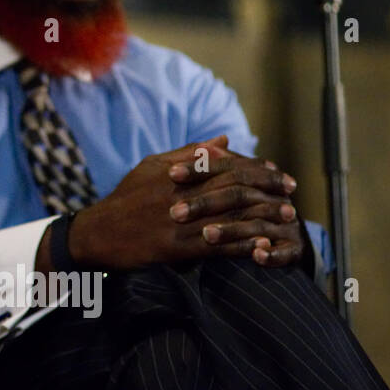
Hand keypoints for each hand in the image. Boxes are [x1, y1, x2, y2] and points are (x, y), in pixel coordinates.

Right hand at [65, 135, 293, 270]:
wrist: (98, 232)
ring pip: (229, 216)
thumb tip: (224, 141)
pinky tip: (262, 247)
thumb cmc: (127, 198)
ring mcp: (178, 222)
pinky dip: (242, 246)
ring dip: (263, 218)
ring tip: (287, 219)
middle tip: (292, 195)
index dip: (258, 169)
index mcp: (177, 172)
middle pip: (234, 188)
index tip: (280, 174)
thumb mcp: (152, 167)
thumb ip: (189, 154)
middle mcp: (180, 194)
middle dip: (268, 190)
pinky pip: (215, 247)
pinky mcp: (175, 248)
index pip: (227, 166)